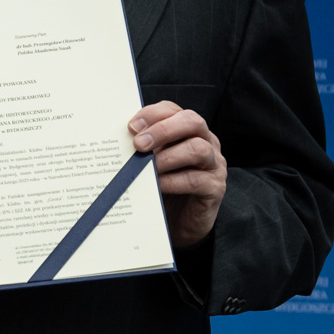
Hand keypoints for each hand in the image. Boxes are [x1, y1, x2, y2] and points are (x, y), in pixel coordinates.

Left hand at [128, 102, 226, 248]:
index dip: (152, 114)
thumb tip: (118, 140)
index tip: (131, 127)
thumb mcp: (151, 163)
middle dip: (163, 130)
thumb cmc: (163, 187)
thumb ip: (142, 148)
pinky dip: (173, 181)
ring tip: (148, 167)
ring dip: (168, 156)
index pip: (172, 110)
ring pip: (198, 149)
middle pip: (191, 121)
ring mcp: (214, 164)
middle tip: (139, 144)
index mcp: (187, 130)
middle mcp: (206, 141)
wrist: (179, 223)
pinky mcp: (215, 188)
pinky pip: (196, 179)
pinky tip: (158, 185)